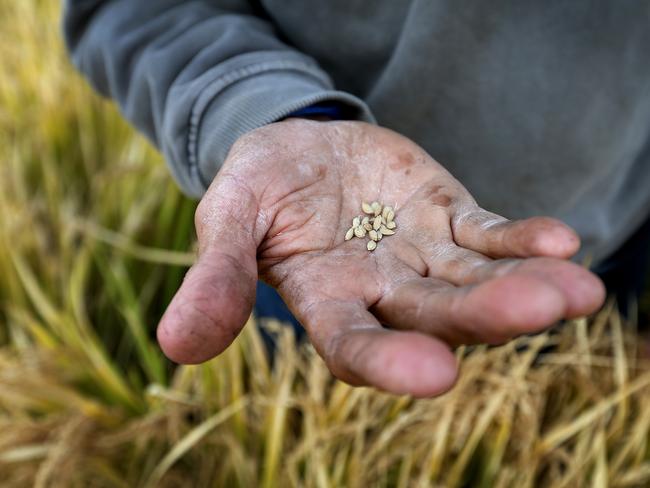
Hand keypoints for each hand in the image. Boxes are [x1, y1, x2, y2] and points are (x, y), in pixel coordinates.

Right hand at [157, 119, 604, 396]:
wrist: (300, 149)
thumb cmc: (256, 189)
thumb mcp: (226, 221)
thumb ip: (216, 279)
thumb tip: (177, 346)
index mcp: (325, 303)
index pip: (355, 345)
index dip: (388, 362)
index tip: (434, 375)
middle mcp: (382, 293)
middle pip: (434, 316)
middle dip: (483, 317)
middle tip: (539, 312)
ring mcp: (422, 257)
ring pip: (475, 281)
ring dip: (524, 288)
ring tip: (576, 290)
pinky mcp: (449, 219)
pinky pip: (488, 235)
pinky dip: (522, 241)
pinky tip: (559, 243)